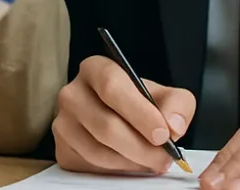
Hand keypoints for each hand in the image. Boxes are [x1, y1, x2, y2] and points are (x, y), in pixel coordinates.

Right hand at [52, 56, 196, 174]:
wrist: (117, 119)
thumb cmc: (137, 104)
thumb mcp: (163, 95)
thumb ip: (177, 104)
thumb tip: (173, 126)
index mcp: (94, 69)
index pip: (111, 86)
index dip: (139, 112)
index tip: (162, 134)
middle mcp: (72, 93)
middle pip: (106, 125)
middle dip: (142, 147)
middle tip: (164, 157)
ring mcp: (63, 122)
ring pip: (99, 151)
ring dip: (132, 162)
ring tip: (151, 161)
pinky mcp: (62, 150)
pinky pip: (91, 166)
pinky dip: (117, 170)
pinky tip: (131, 163)